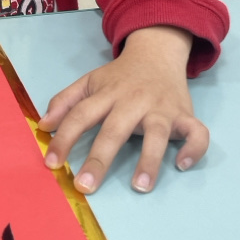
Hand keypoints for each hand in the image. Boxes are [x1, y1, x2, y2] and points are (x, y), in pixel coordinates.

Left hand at [38, 26, 206, 193]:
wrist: (157, 52)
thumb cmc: (120, 76)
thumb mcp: (89, 81)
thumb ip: (65, 101)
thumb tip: (43, 126)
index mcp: (107, 93)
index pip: (81, 115)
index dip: (64, 138)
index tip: (51, 164)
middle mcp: (134, 101)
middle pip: (115, 129)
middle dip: (99, 159)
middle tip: (85, 186)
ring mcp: (161, 109)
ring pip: (157, 133)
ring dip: (149, 160)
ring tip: (139, 186)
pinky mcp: (185, 115)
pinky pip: (197, 132)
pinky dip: (194, 148)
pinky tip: (181, 164)